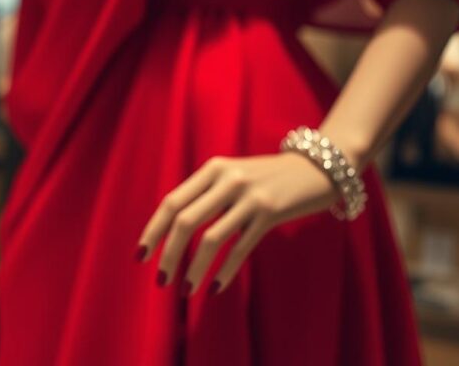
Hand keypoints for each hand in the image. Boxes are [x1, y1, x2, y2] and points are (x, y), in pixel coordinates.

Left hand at [137, 152, 340, 294]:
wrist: (318, 168)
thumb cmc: (269, 178)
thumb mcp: (233, 176)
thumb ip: (206, 195)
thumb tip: (172, 231)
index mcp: (212, 169)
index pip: (172, 202)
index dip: (153, 230)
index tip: (141, 256)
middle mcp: (228, 179)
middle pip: (185, 221)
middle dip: (169, 253)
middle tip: (160, 281)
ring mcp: (250, 195)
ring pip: (211, 238)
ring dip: (194, 269)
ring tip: (185, 290)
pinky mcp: (271, 212)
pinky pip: (240, 248)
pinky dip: (224, 271)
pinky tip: (214, 288)